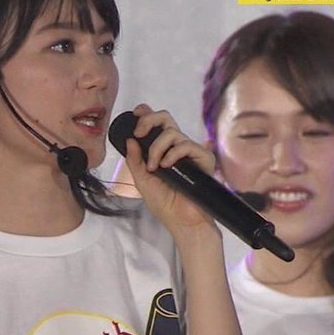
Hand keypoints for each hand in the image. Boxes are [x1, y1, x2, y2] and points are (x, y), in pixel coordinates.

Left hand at [123, 104, 218, 239]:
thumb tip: (130, 139)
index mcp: (162, 150)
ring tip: (154, 167)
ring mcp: (190, 152)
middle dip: (149, 120)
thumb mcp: (142, 180)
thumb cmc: (164, 204)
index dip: (147, 114)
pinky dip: (172, 154)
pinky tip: (167, 166)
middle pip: (166, 119)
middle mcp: (176, 148)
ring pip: (172, 132)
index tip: (136, 114)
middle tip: (139, 133)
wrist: (181, 221)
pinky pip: (186, 145)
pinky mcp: (203, 158)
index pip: (157, 125)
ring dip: (157, 147)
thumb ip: (135, 160)